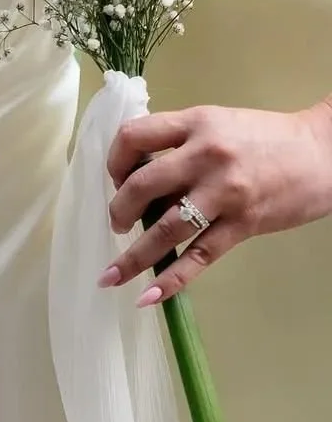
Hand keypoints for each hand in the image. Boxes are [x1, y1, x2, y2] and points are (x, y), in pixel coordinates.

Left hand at [100, 100, 331, 302]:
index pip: (133, 137)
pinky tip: (148, 297)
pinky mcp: (243, 223)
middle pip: (141, 186)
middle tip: (118, 224)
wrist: (324, 151)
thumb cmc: (266, 139)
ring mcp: (225, 191)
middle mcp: (206, 154)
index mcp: (195, 123)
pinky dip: (171, 280)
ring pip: (165, 229)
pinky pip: (199, 257)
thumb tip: (136, 181)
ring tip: (112, 275)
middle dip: (118, 211)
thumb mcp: (217, 124)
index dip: (114, 162)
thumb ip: (179, 144)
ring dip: (132, 257)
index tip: (117, 180)